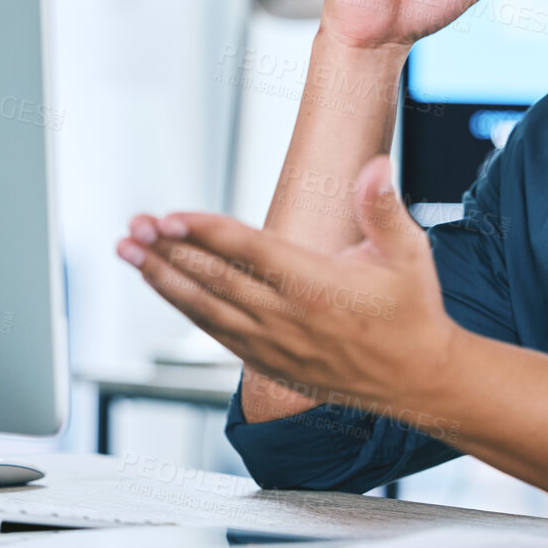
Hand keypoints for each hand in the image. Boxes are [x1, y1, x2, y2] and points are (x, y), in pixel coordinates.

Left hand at [115, 156, 458, 413]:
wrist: (417, 380)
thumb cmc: (411, 310)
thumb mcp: (408, 253)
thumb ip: (383, 208)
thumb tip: (375, 167)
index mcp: (317, 286)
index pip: (249, 252)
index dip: (206, 232)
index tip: (169, 215)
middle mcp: (288, 318)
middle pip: (215, 279)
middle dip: (168, 250)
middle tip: (132, 226)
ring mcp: (274, 345)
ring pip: (206, 309)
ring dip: (164, 279)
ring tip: (130, 252)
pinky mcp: (268, 363)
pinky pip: (216, 332)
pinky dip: (185, 308)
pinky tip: (163, 287)